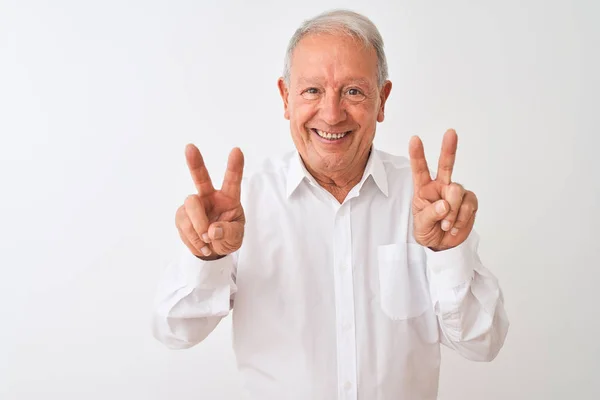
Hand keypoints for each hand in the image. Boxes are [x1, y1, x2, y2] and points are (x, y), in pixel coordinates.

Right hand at [175, 144, 244, 259]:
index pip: (232, 180)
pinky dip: (192, 238)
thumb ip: (228, 233)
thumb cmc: (227, 237)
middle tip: (190, 147)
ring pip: (191, 206)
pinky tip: (200, 245)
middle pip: (200, 178)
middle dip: (195, 163)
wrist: (211, 250)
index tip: (237, 151)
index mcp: (228, 198)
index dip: (235, 166)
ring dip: (198, 227)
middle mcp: (210, 197)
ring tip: (207, 242)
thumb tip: (213, 231)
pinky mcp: (182, 215)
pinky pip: (183, 223)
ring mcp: (194, 205)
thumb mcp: (235, 238)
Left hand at [409, 129, 477, 250]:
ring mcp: (456, 192)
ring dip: (451, 213)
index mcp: (424, 189)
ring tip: (445, 225)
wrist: (442, 245)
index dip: (417, 155)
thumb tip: (444, 205)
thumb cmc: (427, 230)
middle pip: (446, 165)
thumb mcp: (421, 226)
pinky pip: (468, 206)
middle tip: (450, 133)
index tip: (414, 139)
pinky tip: (454, 226)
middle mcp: (441, 186)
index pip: (420, 170)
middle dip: (448, 148)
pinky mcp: (469, 201)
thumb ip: (430, 214)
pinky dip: (461, 219)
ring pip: (457, 192)